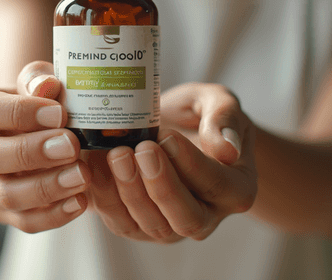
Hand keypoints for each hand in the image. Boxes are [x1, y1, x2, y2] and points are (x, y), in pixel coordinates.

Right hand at [0, 61, 90, 232]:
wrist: (37, 128)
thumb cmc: (37, 100)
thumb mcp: (37, 81)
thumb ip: (38, 80)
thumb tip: (45, 87)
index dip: (18, 112)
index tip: (58, 113)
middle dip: (32, 153)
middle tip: (71, 145)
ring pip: (6, 195)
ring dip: (46, 187)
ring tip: (82, 175)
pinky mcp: (1, 212)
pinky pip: (24, 221)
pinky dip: (54, 215)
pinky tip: (81, 200)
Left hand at [86, 83, 256, 242]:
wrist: (171, 129)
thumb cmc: (199, 115)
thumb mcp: (217, 102)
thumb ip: (224, 118)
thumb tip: (227, 149)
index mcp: (236, 189)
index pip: (215, 184)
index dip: (191, 163)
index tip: (168, 136)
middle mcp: (207, 217)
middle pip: (185, 217)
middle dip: (160, 186)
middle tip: (140, 149)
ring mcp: (171, 228)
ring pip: (150, 224)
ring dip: (130, 191)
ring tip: (116, 153)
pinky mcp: (138, 227)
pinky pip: (121, 222)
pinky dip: (105, 196)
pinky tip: (95, 165)